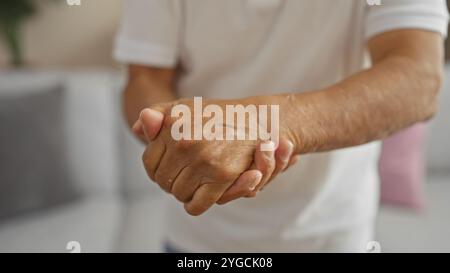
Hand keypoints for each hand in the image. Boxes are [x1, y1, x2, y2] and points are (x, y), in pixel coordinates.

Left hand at [134, 97, 298, 214]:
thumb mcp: (184, 107)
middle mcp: (185, 141)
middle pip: (163, 181)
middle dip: (171, 181)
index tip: (169, 167)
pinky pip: (196, 205)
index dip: (157, 169)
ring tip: (194, 181)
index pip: (149, 163)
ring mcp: (204, 158)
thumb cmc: (215, 114)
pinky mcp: (223, 175)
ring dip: (185, 192)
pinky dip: (195, 205)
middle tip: (184, 175)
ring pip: (179, 194)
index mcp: (172, 124)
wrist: (253, 118)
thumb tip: (137, 128)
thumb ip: (157, 115)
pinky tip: (199, 194)